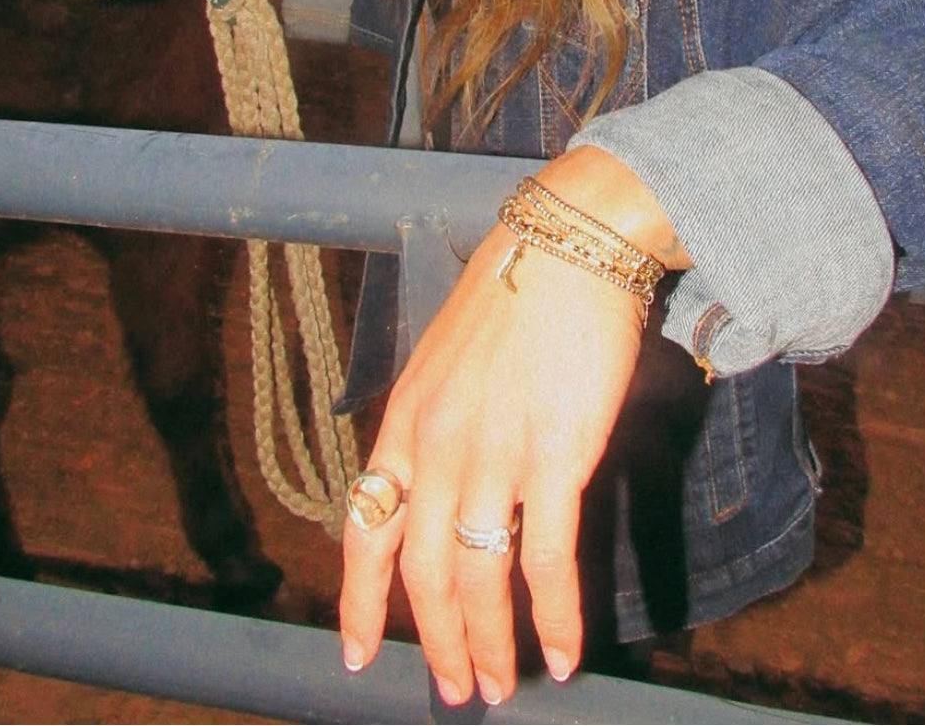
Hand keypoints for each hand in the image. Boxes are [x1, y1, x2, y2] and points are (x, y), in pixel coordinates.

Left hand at [338, 149, 686, 706]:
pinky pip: (546, 562)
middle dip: (435, 642)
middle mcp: (437, 444)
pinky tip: (563, 655)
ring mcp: (493, 454)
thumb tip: (452, 477)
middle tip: (454, 688)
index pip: (366, 527)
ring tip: (498, 687)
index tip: (355, 650)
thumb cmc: (517, 289)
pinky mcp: (554, 456)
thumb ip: (440, 419)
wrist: (569, 243)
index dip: (358, 599)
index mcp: (406, 417)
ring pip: (478, 579)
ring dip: (487, 645)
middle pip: (422, 571)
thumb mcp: (449, 354)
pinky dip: (555, 619)